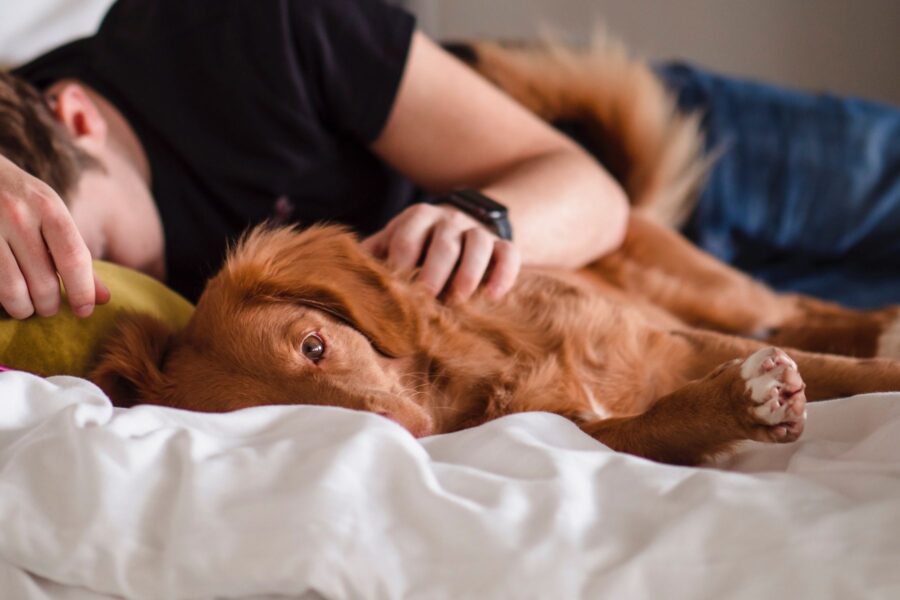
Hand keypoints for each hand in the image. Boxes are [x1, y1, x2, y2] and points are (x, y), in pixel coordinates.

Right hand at [0, 154, 108, 318]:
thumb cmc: (21, 199)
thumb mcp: (52, 215)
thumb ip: (77, 255)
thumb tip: (103, 299)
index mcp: (49, 208)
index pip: (74, 259)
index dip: (82, 292)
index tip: (84, 311)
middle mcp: (19, 216)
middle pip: (45, 281)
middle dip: (50, 305)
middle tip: (49, 307)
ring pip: (13, 290)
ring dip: (25, 309)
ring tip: (28, 307)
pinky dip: (3, 300)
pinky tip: (9, 297)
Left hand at [361, 203, 519, 302]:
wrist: (463, 224)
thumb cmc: (418, 244)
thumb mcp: (394, 241)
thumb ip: (374, 255)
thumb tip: (346, 279)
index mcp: (417, 218)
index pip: (407, 236)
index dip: (401, 262)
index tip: (395, 288)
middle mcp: (449, 220)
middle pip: (444, 242)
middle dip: (434, 270)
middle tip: (426, 297)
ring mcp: (478, 231)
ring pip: (479, 244)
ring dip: (469, 272)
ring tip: (458, 299)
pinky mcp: (502, 244)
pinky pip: (509, 254)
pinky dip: (503, 274)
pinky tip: (492, 296)